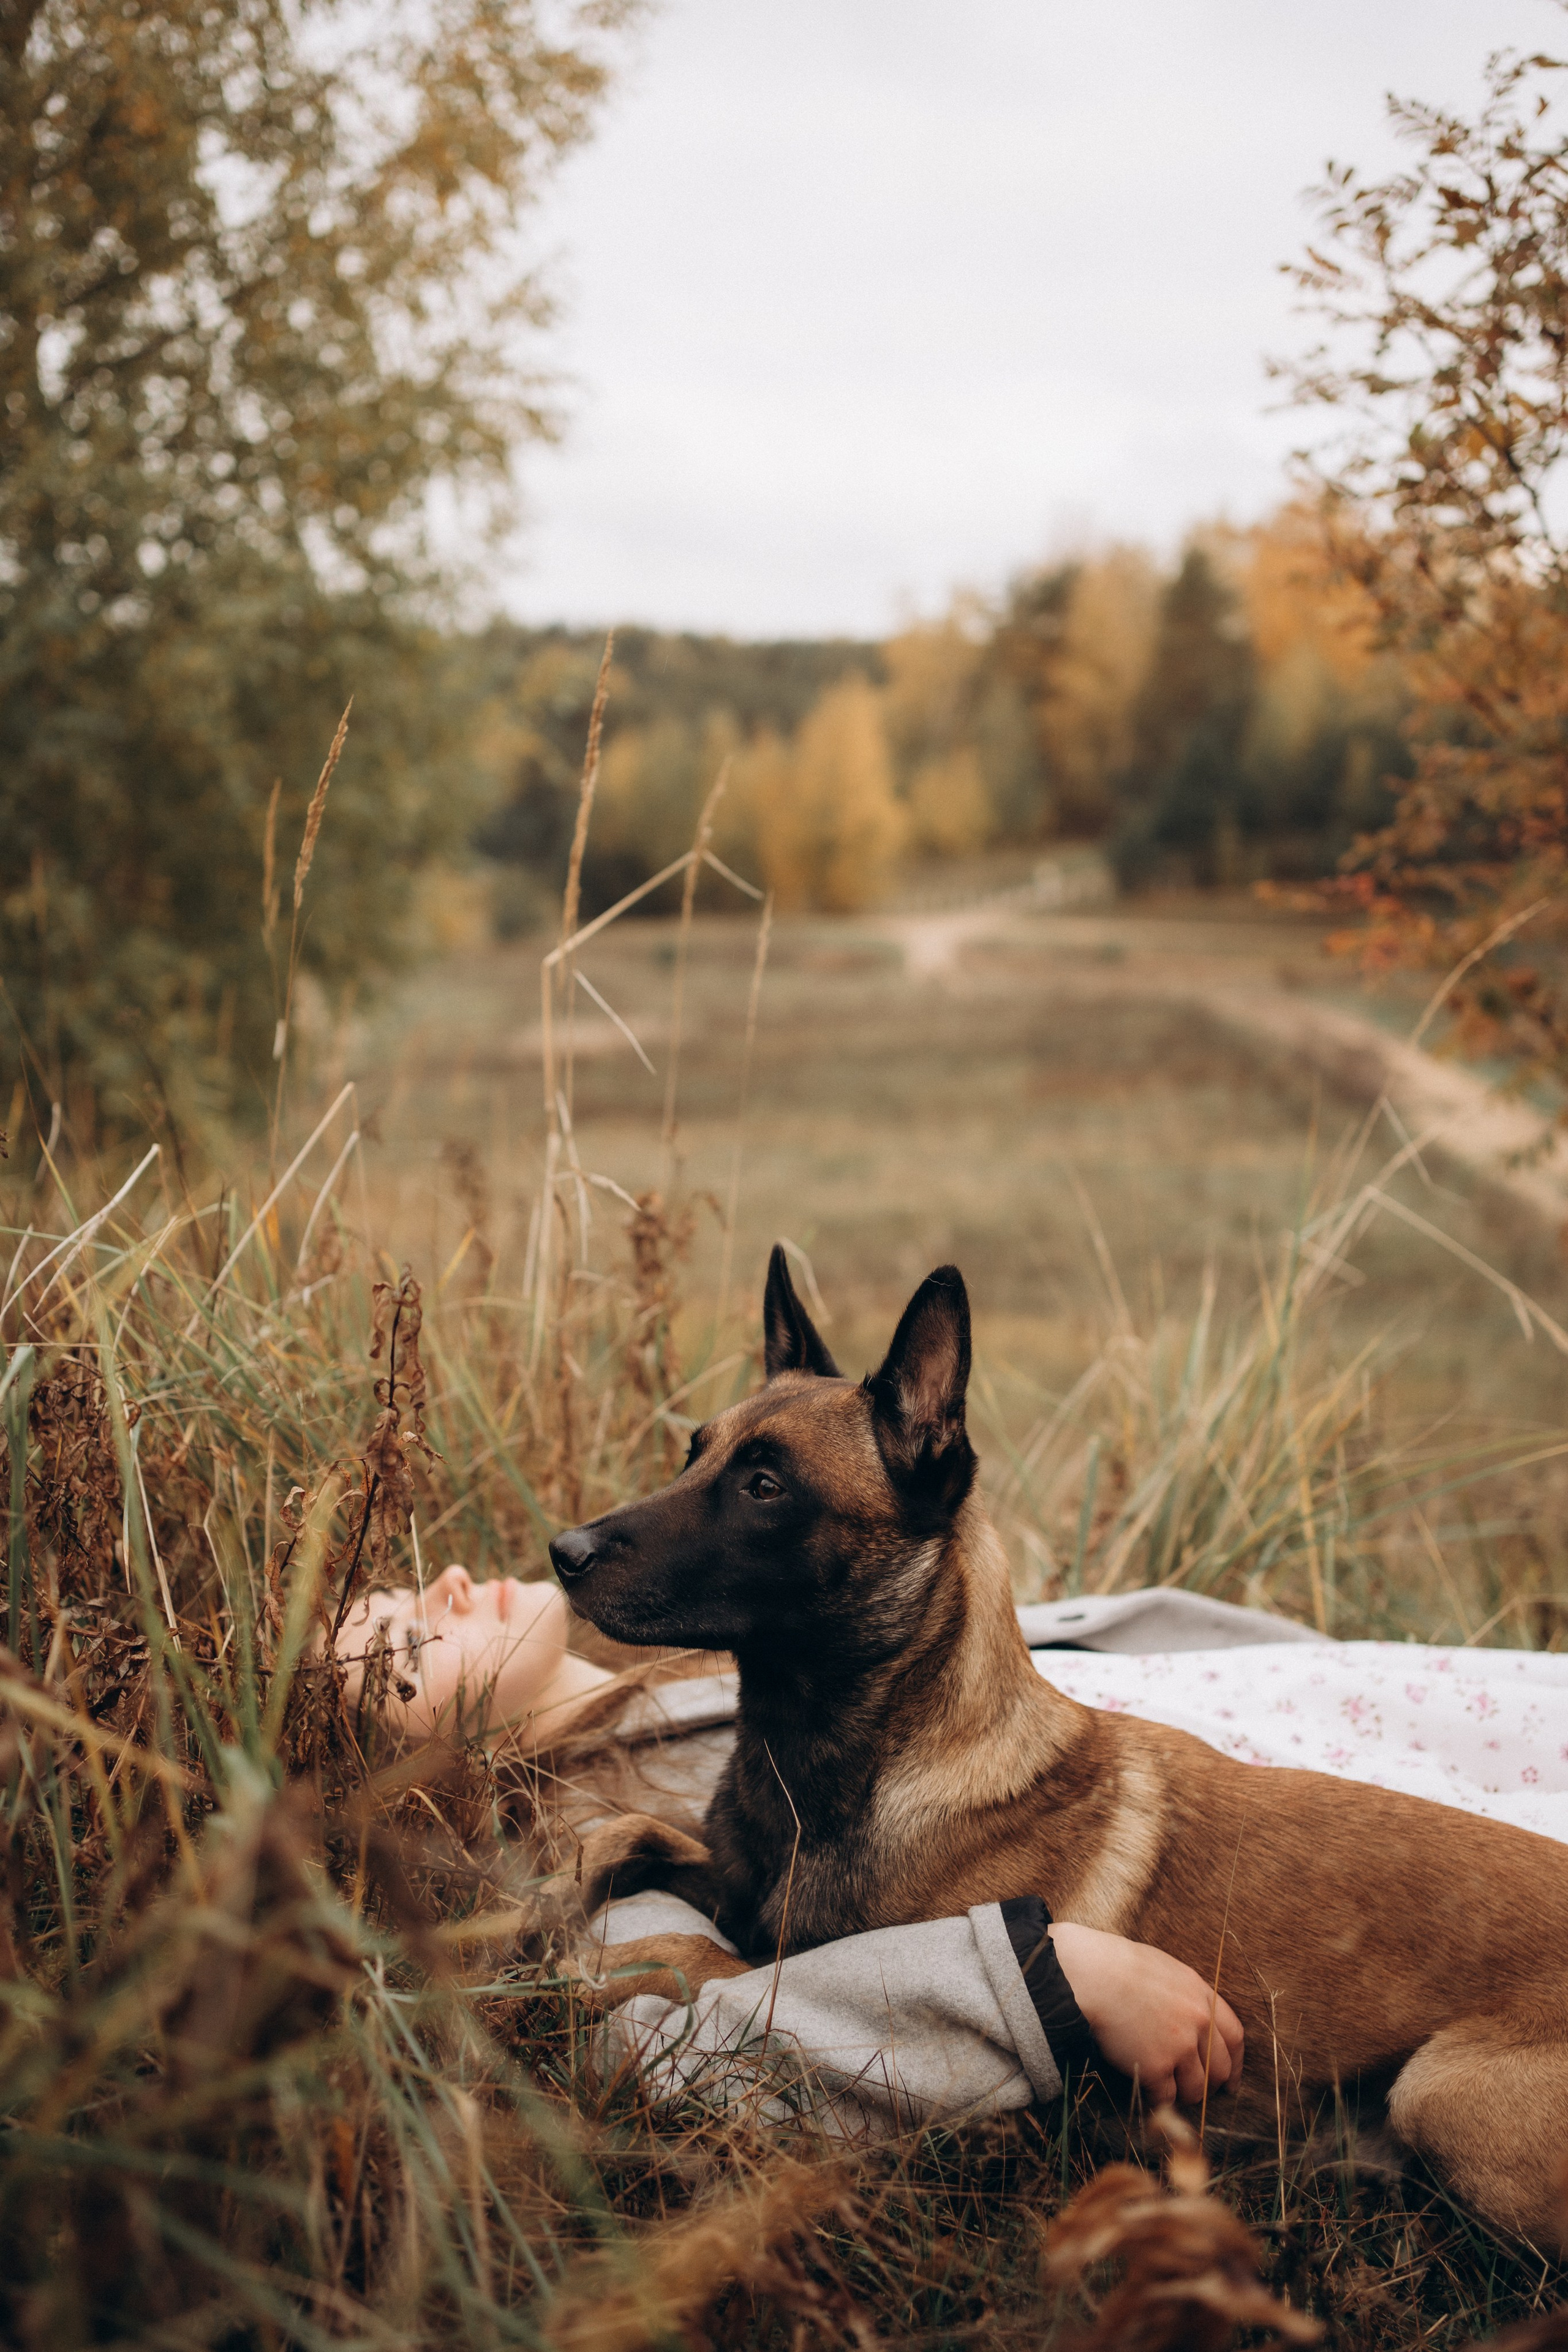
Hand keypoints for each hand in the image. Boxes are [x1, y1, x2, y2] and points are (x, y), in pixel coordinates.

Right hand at [1047, 1922, 1243, 2103]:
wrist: (1091, 1975)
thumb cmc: (1118, 1966)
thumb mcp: (1165, 1970)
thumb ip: (1186, 1996)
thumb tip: (1191, 2020)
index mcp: (1201, 1995)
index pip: (1234, 2037)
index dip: (1234, 2062)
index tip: (1230, 2078)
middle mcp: (1198, 2022)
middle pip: (1220, 2068)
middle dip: (1211, 2084)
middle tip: (1198, 2090)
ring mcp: (1179, 2046)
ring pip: (1196, 2089)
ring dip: (1183, 2093)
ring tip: (1167, 2089)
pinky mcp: (1156, 2067)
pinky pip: (1166, 2096)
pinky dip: (1157, 2097)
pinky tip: (1146, 2090)